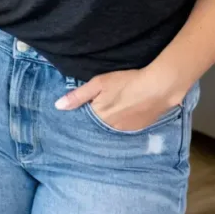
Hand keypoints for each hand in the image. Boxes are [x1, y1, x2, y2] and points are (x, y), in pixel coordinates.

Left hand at [55, 68, 182, 132]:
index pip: (85, 119)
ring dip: (109, 120)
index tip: (82, 107)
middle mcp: (110, 129)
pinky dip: (121, 122)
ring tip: (112, 108)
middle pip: (97, 124)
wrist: (157, 88)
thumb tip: (58, 107)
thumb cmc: (126, 82)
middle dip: (95, 118)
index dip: (83, 112)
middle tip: (100, 105)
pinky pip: (123, 128)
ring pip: (110, 127)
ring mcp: (125, 131)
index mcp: (98, 117)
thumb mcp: (98, 83)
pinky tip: (125, 112)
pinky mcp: (137, 129)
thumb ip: (78, 96)